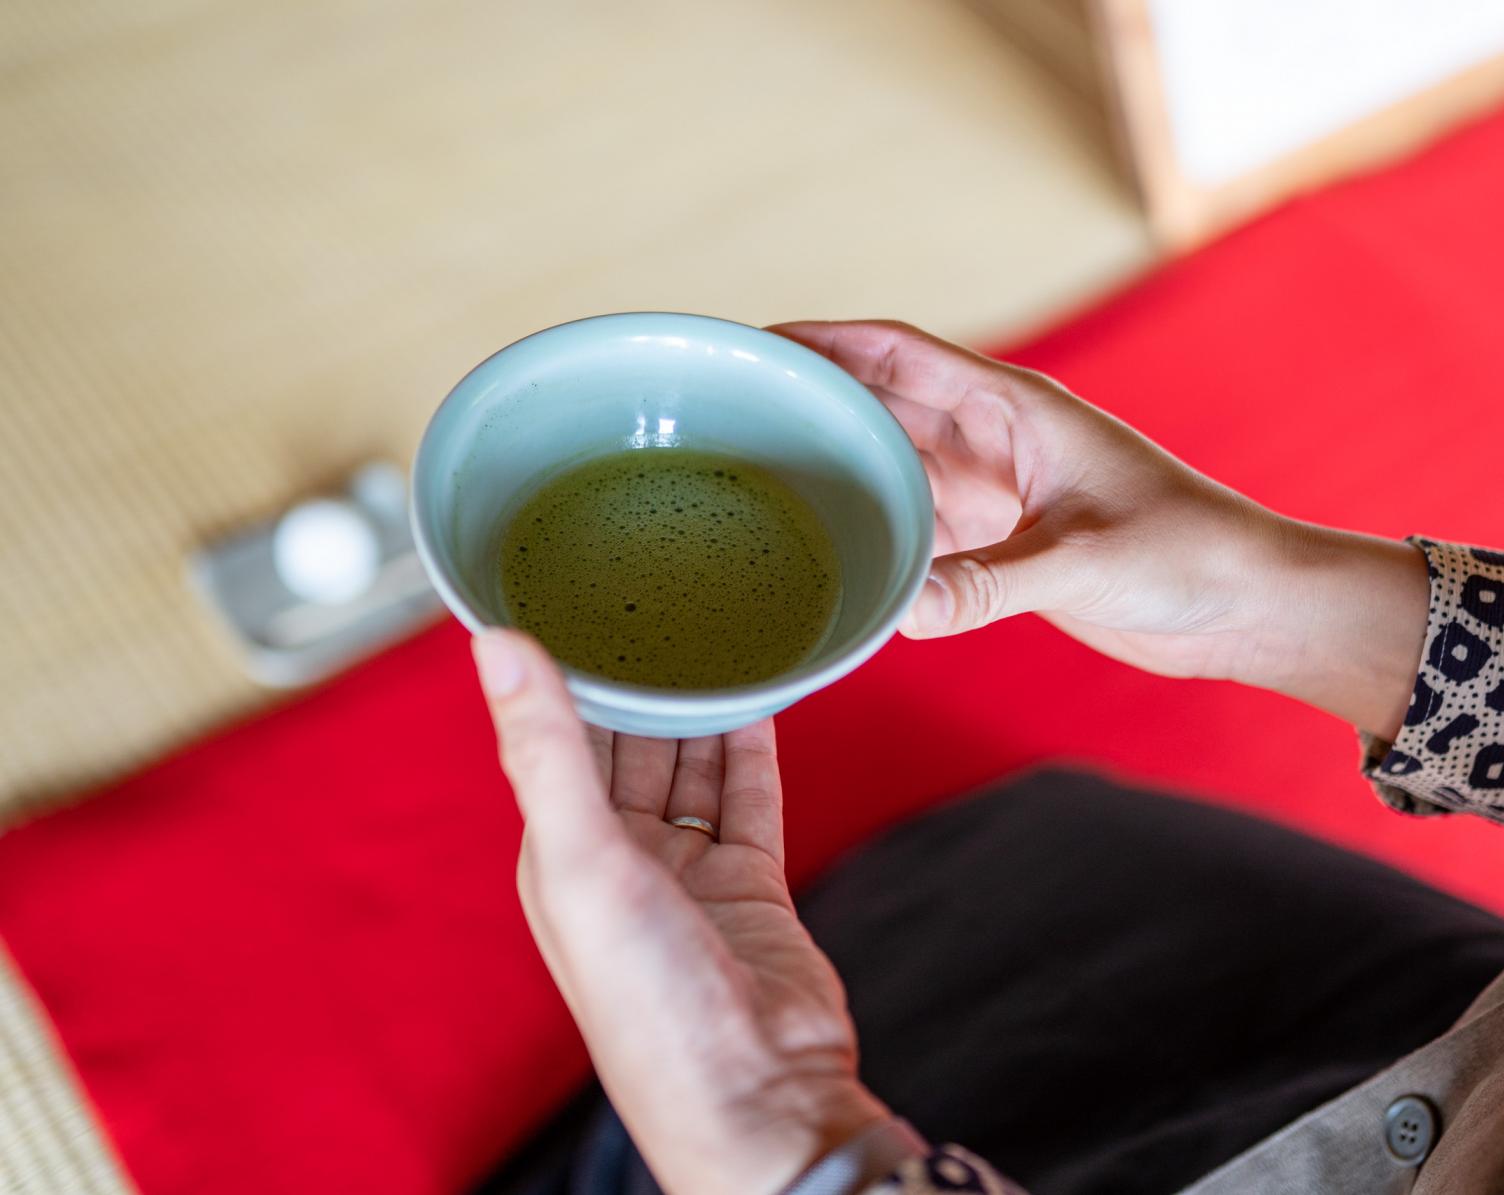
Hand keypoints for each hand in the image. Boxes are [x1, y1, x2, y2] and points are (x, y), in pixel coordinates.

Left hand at [472, 630, 887, 1194]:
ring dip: (700, 706)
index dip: (568, 672)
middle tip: (661, 597)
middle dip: (641, 680)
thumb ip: (547, 750)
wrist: (760, 1097)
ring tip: (715, 629)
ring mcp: (687, 874)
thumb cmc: (652, 1005)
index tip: (581, 598)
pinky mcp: (750, 886)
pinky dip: (754, 746)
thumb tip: (495, 646)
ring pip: (691, 766)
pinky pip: (748, 796)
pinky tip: (763, 694)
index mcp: (557, 858)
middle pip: (628, 746)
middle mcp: (618, 861)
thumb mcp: (584, 862)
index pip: (558, 741)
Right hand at [770, 320, 1428, 739]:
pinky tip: (826, 560)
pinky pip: (917, 534)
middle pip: (880, 405)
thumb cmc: (1190, 554)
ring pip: (892, 470)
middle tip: (722, 420)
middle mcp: (995, 441)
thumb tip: (899, 614)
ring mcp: (995, 494)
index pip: (899, 353)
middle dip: (810, 404)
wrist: (1248, 606)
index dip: (825, 341)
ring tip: (752, 488)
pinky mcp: (1003, 547)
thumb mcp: (1083, 564)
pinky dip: (875, 541)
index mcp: (1015, 409)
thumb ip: (990, 586)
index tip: (751, 343)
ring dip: (836, 473)